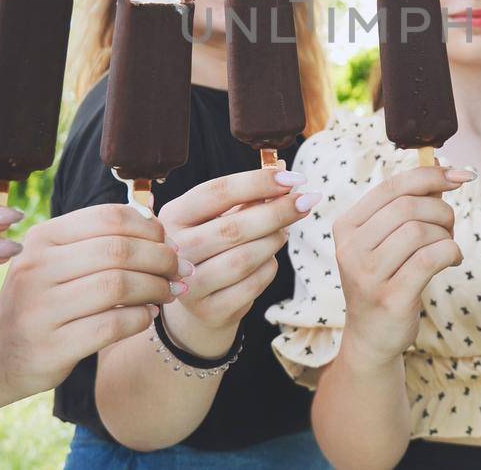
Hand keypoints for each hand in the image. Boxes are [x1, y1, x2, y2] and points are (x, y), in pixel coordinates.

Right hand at [0, 203, 183, 395]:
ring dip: (155, 288)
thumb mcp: (60, 261)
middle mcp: (35, 268)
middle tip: (180, 271)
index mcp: (42, 237)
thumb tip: (165, 234)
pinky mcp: (50, 347)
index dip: (151, 229)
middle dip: (161, 259)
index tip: (171, 244)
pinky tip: (147, 316)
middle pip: (118, 251)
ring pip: (118, 286)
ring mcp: (39, 309)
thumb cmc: (46, 300)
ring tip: (167, 293)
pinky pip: (112, 324)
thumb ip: (104, 242)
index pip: (110, 218)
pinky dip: (140, 318)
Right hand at [157, 163, 312, 352]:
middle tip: (306, 202)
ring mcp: (189, 285)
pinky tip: (269, 260)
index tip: (293, 178)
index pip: (217, 191)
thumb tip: (285, 169)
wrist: (200, 298)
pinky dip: (269, 268)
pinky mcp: (209, 311)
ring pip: (244, 258)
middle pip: (233, 227)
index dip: (258, 182)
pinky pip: (252, 285)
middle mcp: (175, 250)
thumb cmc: (215, 244)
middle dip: (277, 212)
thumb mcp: (222, 214)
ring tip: (282, 233)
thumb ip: (250, 194)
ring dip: (273, 241)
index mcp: (173, 215)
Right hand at [333, 165, 470, 366]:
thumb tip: (446, 171)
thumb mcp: (386, 241)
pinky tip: (452, 260)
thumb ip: (408, 206)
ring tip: (448, 247)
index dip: (430, 174)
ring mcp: (367, 275)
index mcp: (347, 225)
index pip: (392, 186)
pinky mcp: (390, 297)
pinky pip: (431, 258)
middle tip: (449, 227)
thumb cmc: (386, 280)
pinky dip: (450, 252)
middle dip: (441, 211)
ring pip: (420, 231)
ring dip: (446, 235)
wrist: (372, 337)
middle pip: (408, 207)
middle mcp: (350, 248)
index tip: (460, 175)